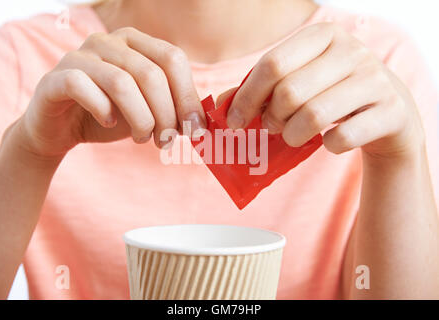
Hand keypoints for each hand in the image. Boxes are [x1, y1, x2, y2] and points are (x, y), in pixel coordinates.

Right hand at [16, 27, 205, 157]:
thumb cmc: (110, 116)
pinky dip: (103, 111)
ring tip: (142, 139)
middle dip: (166, 115)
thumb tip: (200, 123)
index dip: (188, 96)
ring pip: (122, 83)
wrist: (61, 127)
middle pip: (151, 74)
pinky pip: (84, 88)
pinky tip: (109, 123)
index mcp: (136, 43)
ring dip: (140, 119)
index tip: (195, 128)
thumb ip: (172, 109)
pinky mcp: (57, 77)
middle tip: (165, 141)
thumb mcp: (148, 111)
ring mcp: (80, 55)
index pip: (173, 59)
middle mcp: (109, 42)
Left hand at [226, 23, 424, 159]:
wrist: (389, 111)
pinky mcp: (391, 111)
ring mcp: (375, 80)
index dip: (246, 97)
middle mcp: (352, 51)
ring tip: (292, 136)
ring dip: (293, 136)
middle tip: (270, 127)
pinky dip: (328, 145)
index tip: (233, 121)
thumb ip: (261, 89)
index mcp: (323, 36)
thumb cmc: (332, 94)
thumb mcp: (300, 82)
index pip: (272, 64)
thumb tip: (221, 105)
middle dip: (270, 118)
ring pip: (313, 116)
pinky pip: (342, 138)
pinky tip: (328, 141)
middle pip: (289, 92)